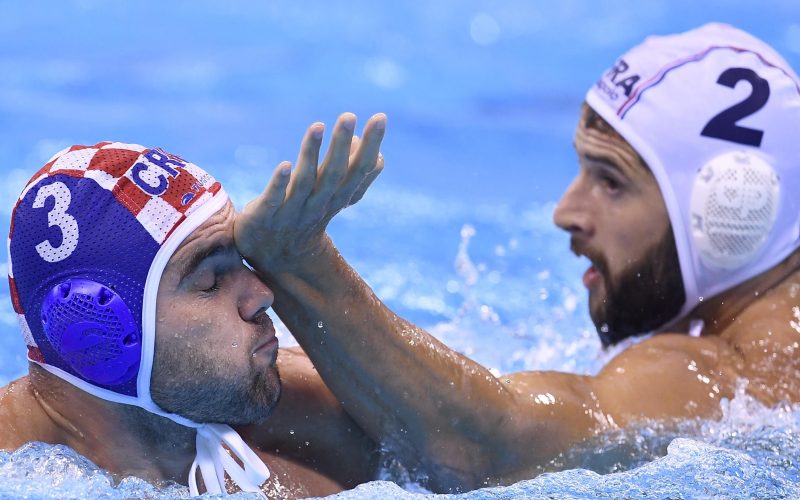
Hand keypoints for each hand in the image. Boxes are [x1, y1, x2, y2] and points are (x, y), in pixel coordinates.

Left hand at [235, 112, 385, 271]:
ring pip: (305, 182)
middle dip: (342, 144)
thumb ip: (355, 178)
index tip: (380, 117)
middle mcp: (319, 204)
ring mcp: (292, 211)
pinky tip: (284, 165)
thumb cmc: (307, 218)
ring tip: (318, 126)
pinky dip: (280, 184)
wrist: (275, 256)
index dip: (371, 145)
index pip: (359, 170)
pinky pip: (275, 199)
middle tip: (349, 115)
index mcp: (337, 197)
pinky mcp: (266, 216)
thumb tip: (380, 156)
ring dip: (312, 154)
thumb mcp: (334, 198)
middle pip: (334, 174)